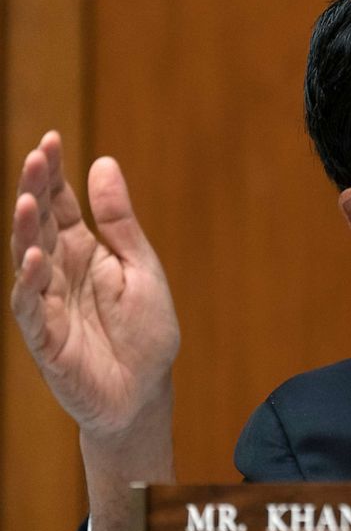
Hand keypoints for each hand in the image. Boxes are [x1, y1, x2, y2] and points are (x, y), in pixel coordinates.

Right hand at [10, 131, 179, 438]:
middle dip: (35, 190)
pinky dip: (29, 283)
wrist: (144, 390)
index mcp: (83, 252)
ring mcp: (47, 304)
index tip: (51, 139)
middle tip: (36, 156)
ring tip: (26, 199)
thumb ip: (120, 221)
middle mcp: (59, 272)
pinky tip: (34, 258)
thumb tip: (103, 162)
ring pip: (27, 260)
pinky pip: (30, 308)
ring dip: (25, 230)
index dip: (54, 175)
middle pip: (40, 224)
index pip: (62, 206)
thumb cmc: (144, 331)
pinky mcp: (45, 338)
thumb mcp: (140, 266)